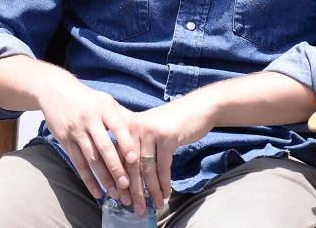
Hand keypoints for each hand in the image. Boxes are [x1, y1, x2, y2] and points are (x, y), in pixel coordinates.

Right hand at [37, 77, 136, 205]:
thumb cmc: (86, 98)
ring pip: (91, 158)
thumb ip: (121, 115)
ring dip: (104, 178)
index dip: (126, 143)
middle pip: (104, 147)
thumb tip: (142, 131)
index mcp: (103, 108)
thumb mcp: (104, 100)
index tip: (134, 160)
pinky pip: (78, 163)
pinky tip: (97, 192)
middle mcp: (89, 119)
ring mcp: (76, 130)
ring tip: (116, 193)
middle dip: (116, 168)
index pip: (117, 127)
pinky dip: (88, 180)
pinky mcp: (65, 140)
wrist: (54, 90)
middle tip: (127, 185)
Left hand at [122, 96, 214, 212]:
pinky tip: (166, 194)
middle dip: (134, 190)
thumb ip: (136, 148)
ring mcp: (150, 131)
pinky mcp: (166, 137)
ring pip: (148, 169)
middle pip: (131, 165)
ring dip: (152, 191)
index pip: (119, 158)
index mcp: (126, 126)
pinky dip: (164, 183)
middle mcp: (134, 127)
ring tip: (155, 205)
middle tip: (137, 208)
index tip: (121, 199)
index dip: (120, 181)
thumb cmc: (171, 123)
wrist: (196, 108)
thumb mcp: (149, 132)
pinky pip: (163, 167)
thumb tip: (126, 180)